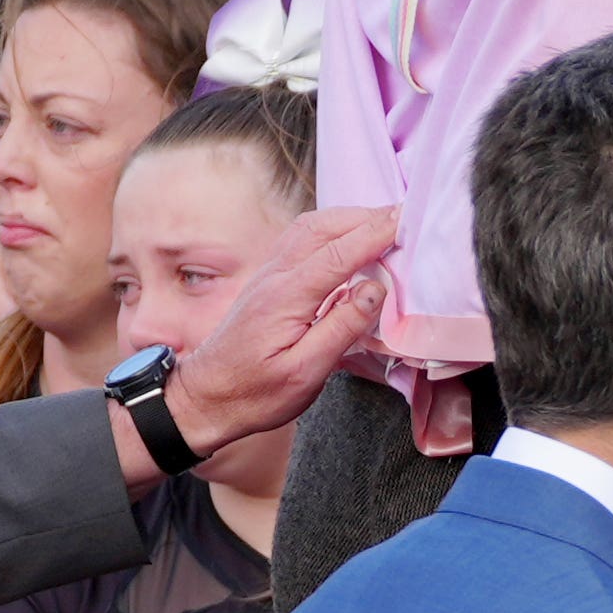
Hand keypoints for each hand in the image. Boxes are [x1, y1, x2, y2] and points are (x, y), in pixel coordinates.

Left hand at [140, 205, 398, 473]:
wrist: (207, 396)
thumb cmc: (256, 393)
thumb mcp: (305, 373)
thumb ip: (341, 328)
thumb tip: (375, 289)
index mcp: (287, 297)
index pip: (338, 253)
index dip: (374, 235)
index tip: (406, 221)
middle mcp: (275, 276)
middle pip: (323, 228)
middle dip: (365, 217)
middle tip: (404, 216)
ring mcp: (269, 275)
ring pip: (310, 228)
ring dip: (347, 218)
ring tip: (382, 222)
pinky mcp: (268, 281)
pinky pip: (300, 239)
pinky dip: (330, 229)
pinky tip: (346, 237)